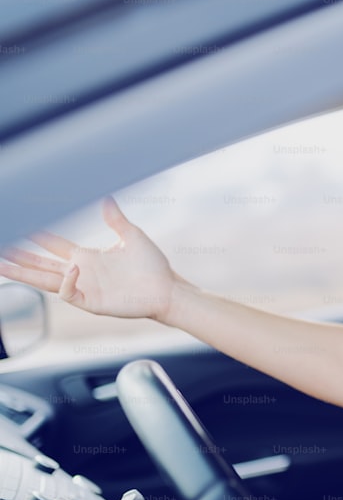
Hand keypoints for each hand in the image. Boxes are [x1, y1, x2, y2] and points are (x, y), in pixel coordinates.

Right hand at [0, 197, 177, 320]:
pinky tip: (71, 268)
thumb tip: (106, 197)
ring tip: (0, 265)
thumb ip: (116, 219)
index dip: (35, 236)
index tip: (19, 223)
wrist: (167, 288)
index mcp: (86, 256)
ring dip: (22, 273)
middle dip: (18, 256)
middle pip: (40, 263)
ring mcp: (84, 288)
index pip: (52, 245)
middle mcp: (80, 272)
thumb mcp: (132, 236)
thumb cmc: (152, 266)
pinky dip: (66, 281)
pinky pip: (68, 293)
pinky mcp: (91, 302)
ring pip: (44, 280)